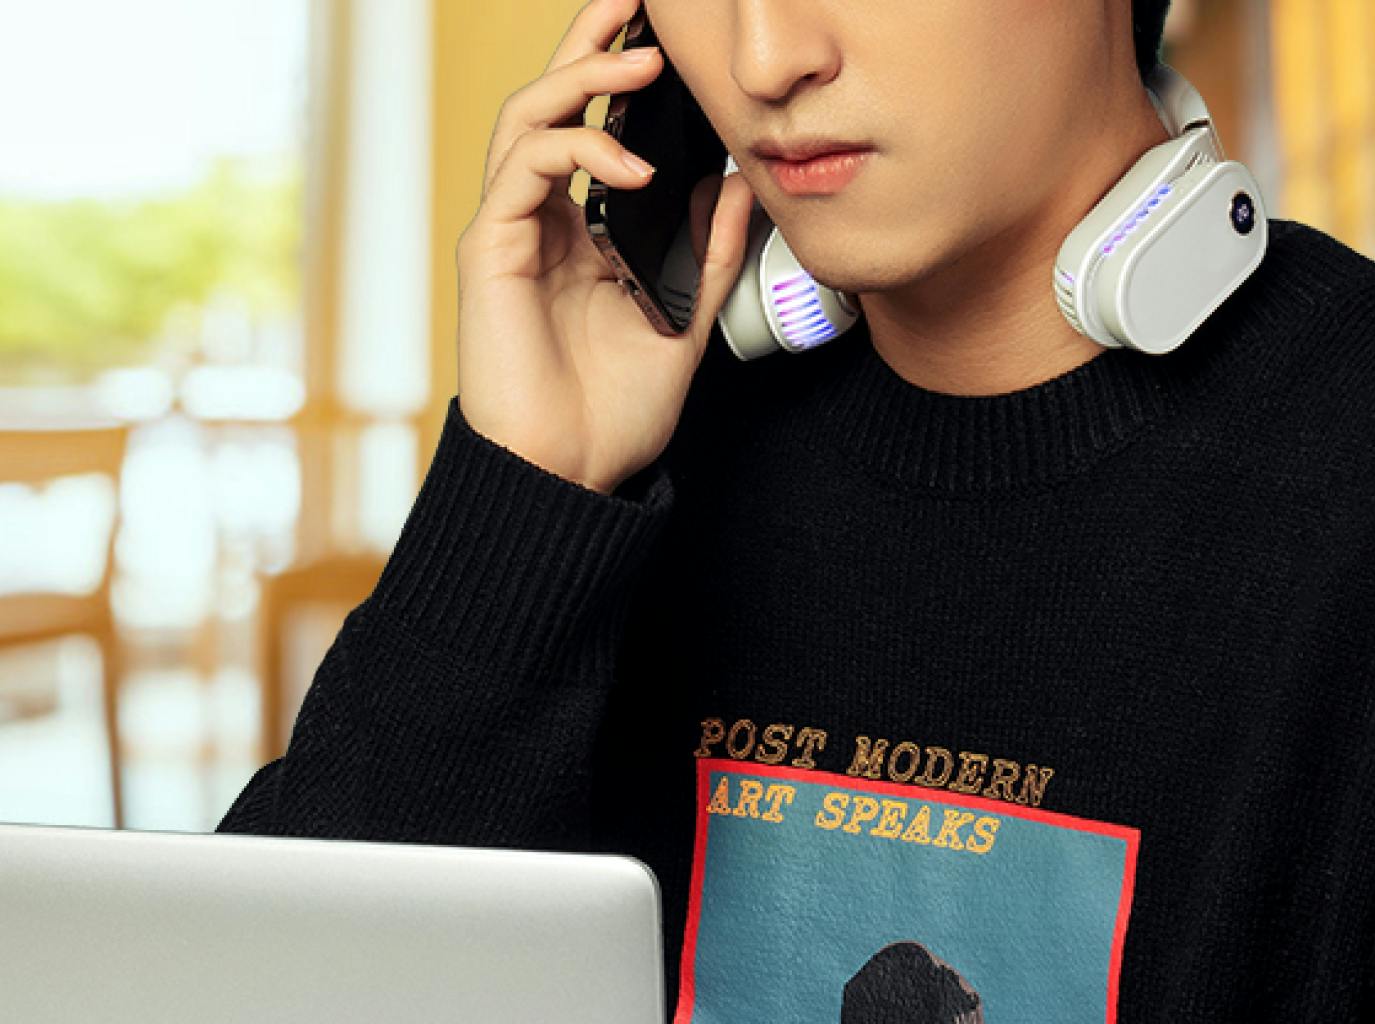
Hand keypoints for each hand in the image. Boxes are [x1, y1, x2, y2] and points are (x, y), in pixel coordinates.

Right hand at [456, 0, 756, 492]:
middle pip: (550, 103)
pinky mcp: (491, 249)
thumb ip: (705, 257)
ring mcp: (510, 232)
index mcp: (579, 235)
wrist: (571, 475)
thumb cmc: (611, 417)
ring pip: (527, 119)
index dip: (616, 78)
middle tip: (635, 1)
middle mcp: (539, 223)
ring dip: (582, 81)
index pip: (591, 131)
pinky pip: (523, 168)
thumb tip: (734, 190)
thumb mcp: (682, 324)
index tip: (662, 41)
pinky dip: (575, 149)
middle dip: (590, 43)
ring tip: (642, 66)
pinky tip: (630, 164)